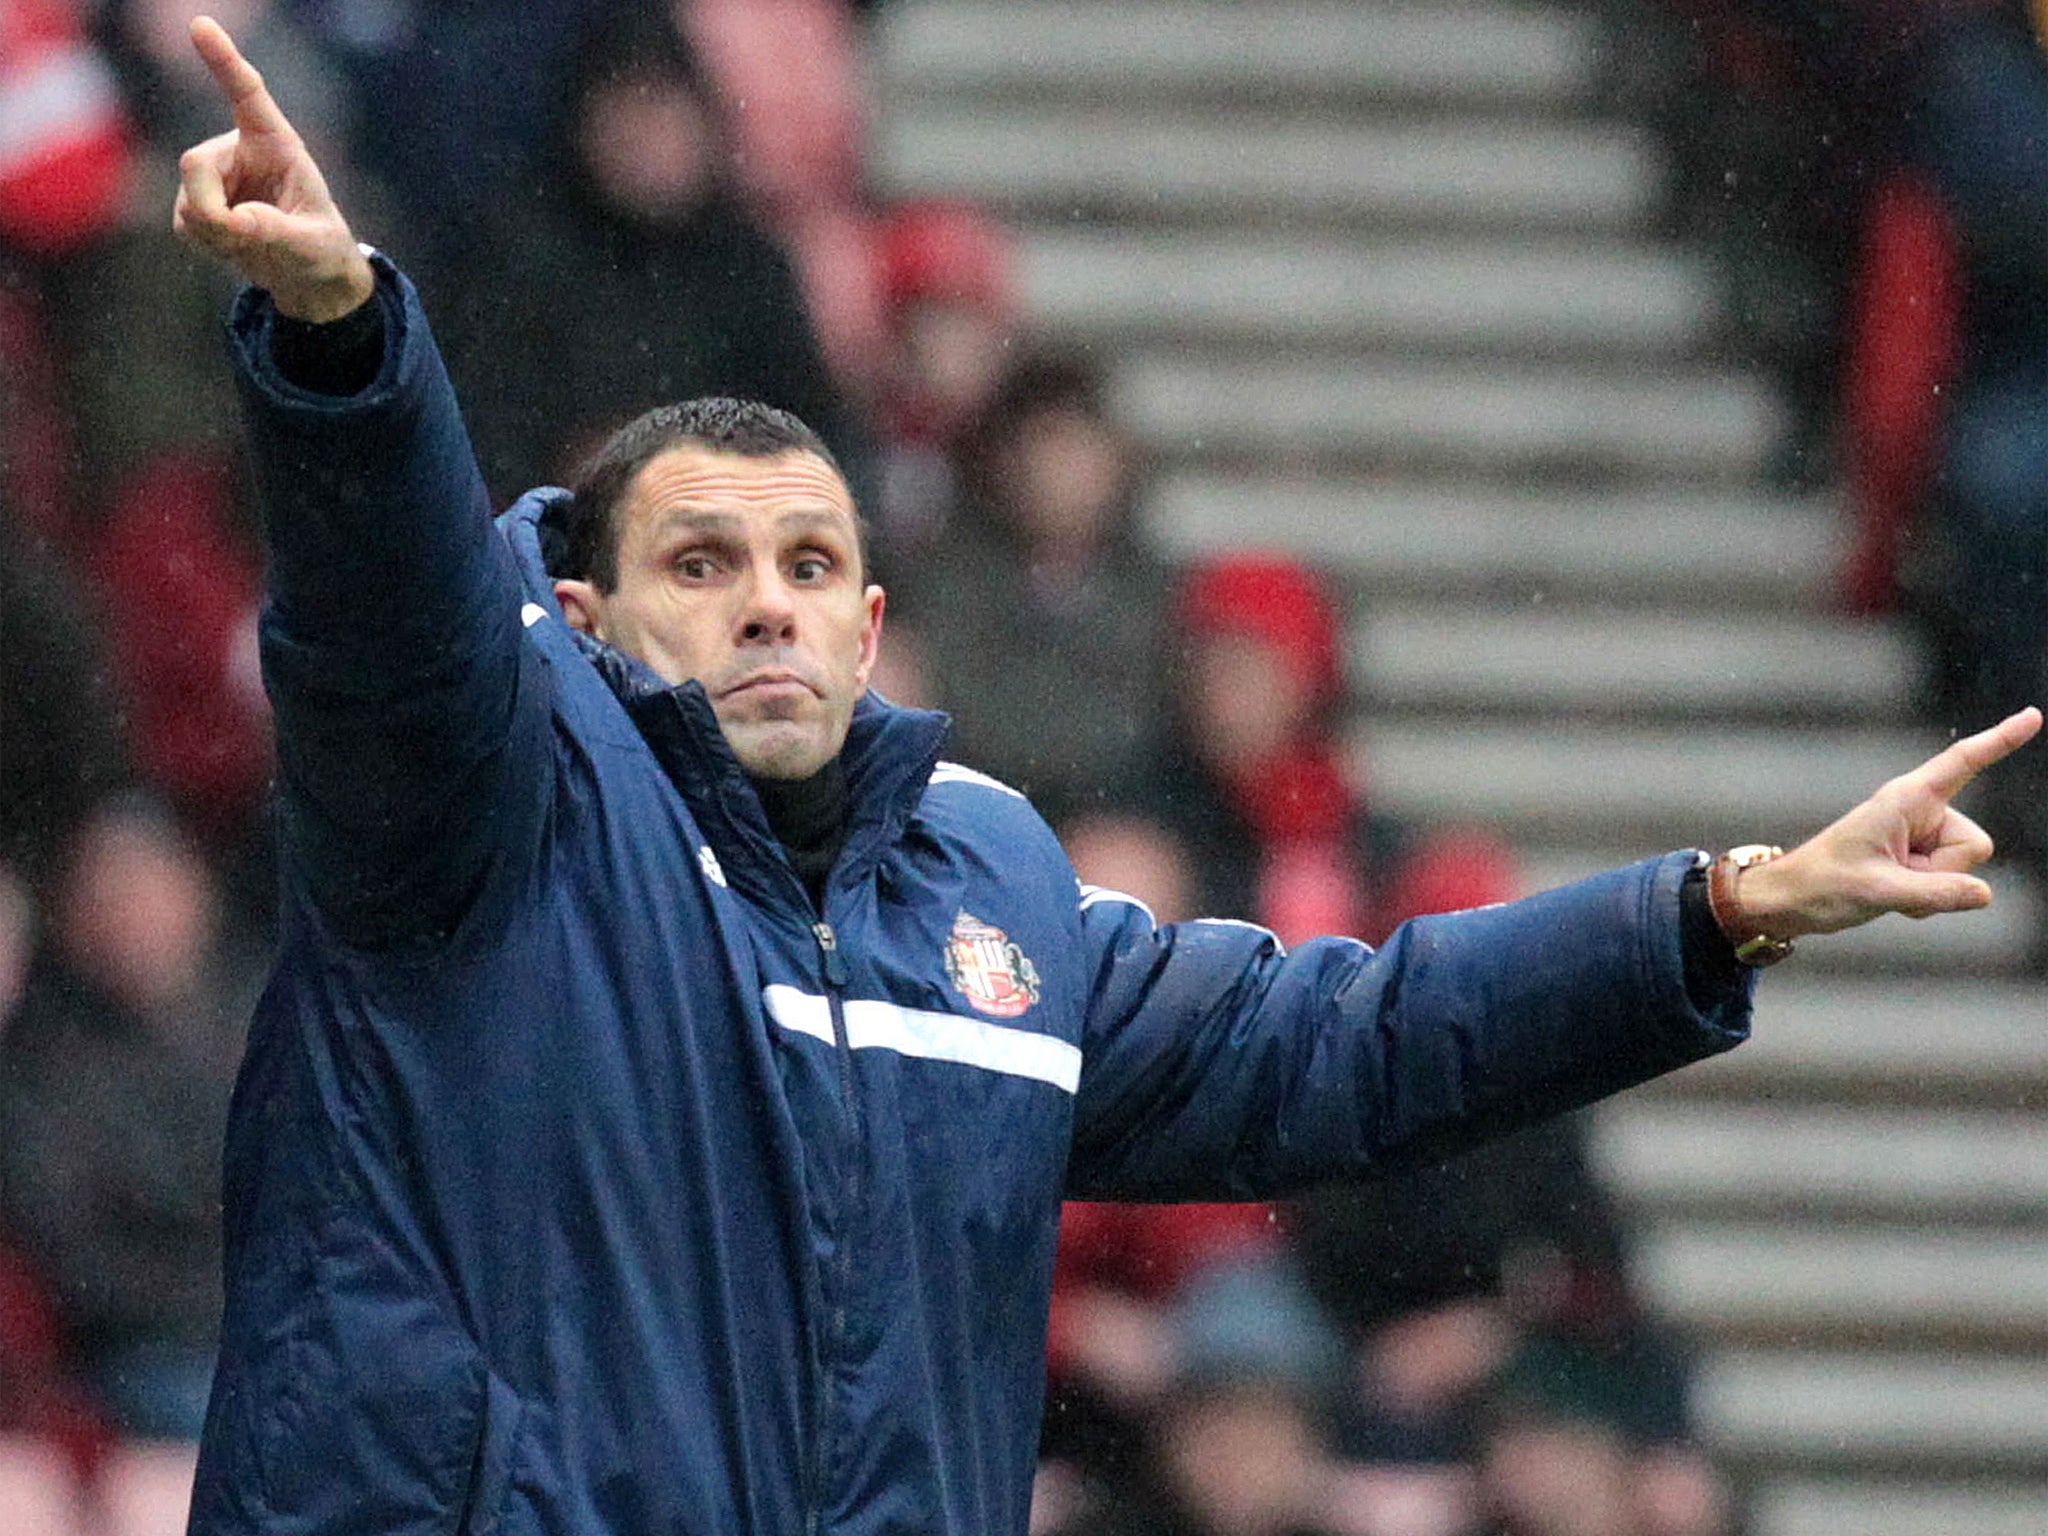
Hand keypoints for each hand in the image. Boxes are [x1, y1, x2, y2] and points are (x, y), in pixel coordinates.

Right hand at [171, 15, 372, 321]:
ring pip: (188, 200)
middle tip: (238, 237)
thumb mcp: (313, 244)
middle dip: (209, 208)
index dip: (224, 60)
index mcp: (275, 143)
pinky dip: (209, 244)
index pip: (247, 95)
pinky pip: (185, 223)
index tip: (201, 25)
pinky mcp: (194, 201)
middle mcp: (237, 150)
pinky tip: (236, 247)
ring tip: (254, 243)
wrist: (305, 274)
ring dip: (215, 234)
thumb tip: (234, 222)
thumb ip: (277, 231)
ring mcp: (213, 175)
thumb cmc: (320, 247)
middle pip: (194, 163)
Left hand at [1734, 706, 2042, 938]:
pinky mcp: (1919, 862)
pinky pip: (1952, 885)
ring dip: (1932, 889)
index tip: (2033, 716)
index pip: (1962, 763)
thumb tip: (1985, 893)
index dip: (2000, 740)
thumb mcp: (1879, 891)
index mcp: (1906, 799)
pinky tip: (1892, 898)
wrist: (1792, 901)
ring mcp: (1921, 838)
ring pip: (1966, 868)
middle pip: (1976, 844)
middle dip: (1945, 872)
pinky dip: (1927, 901)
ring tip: (1886, 886)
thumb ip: (1935, 893)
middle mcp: (1919, 812)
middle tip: (1892, 877)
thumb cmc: (1823, 885)